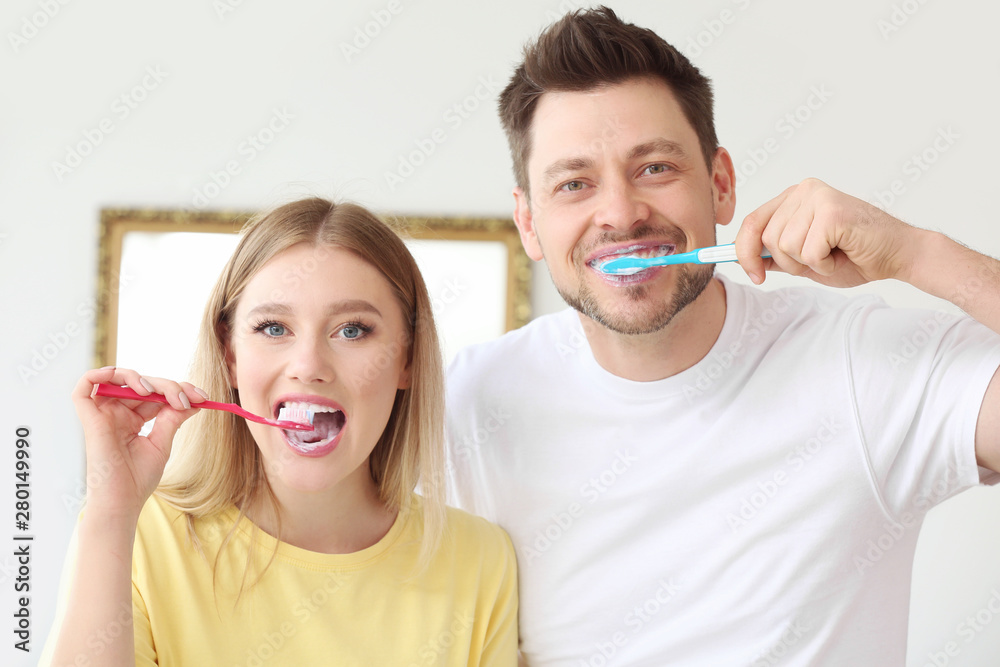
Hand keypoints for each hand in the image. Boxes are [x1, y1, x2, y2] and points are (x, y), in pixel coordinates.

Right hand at [71, 366, 205, 521]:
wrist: (122, 501)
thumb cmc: (138, 479)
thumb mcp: (162, 443)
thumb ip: (172, 418)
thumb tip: (194, 401)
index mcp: (133, 420)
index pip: (155, 394)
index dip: (178, 390)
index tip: (203, 398)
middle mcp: (117, 414)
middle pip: (141, 384)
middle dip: (168, 386)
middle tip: (189, 398)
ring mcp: (103, 414)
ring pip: (118, 379)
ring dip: (141, 378)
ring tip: (156, 392)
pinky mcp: (90, 418)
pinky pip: (86, 385)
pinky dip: (101, 373)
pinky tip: (129, 380)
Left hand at [735, 178, 917, 287]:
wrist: (896, 255)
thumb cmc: (854, 256)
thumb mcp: (803, 259)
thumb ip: (774, 255)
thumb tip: (739, 259)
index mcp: (793, 198)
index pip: (752, 222)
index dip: (744, 252)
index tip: (754, 275)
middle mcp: (803, 191)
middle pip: (767, 238)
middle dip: (788, 262)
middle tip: (817, 260)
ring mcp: (818, 197)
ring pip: (785, 246)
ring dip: (808, 263)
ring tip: (832, 254)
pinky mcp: (832, 211)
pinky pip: (808, 252)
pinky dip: (824, 264)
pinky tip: (842, 253)